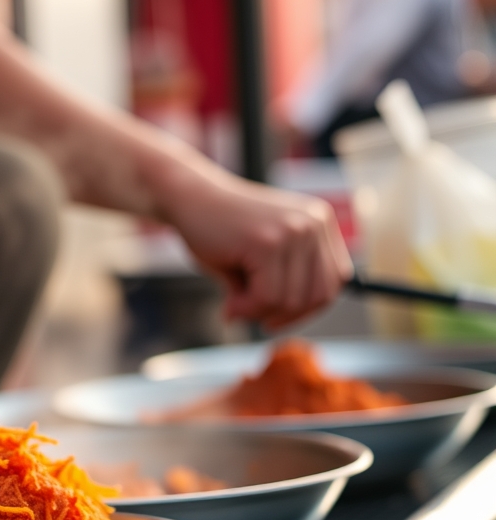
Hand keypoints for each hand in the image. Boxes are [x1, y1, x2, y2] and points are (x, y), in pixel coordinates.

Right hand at [165, 175, 353, 328]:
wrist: (185, 198)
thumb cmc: (216, 230)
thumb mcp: (260, 259)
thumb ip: (283, 283)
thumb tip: (284, 321)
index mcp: (318, 223)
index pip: (334, 281)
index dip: (306, 309)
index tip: (274, 318)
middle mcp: (314, 223)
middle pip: (320, 295)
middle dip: (283, 316)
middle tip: (248, 313)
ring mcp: (294, 231)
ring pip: (293, 300)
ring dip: (260, 313)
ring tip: (234, 305)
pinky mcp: (269, 242)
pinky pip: (269, 296)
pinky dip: (247, 308)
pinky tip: (230, 301)